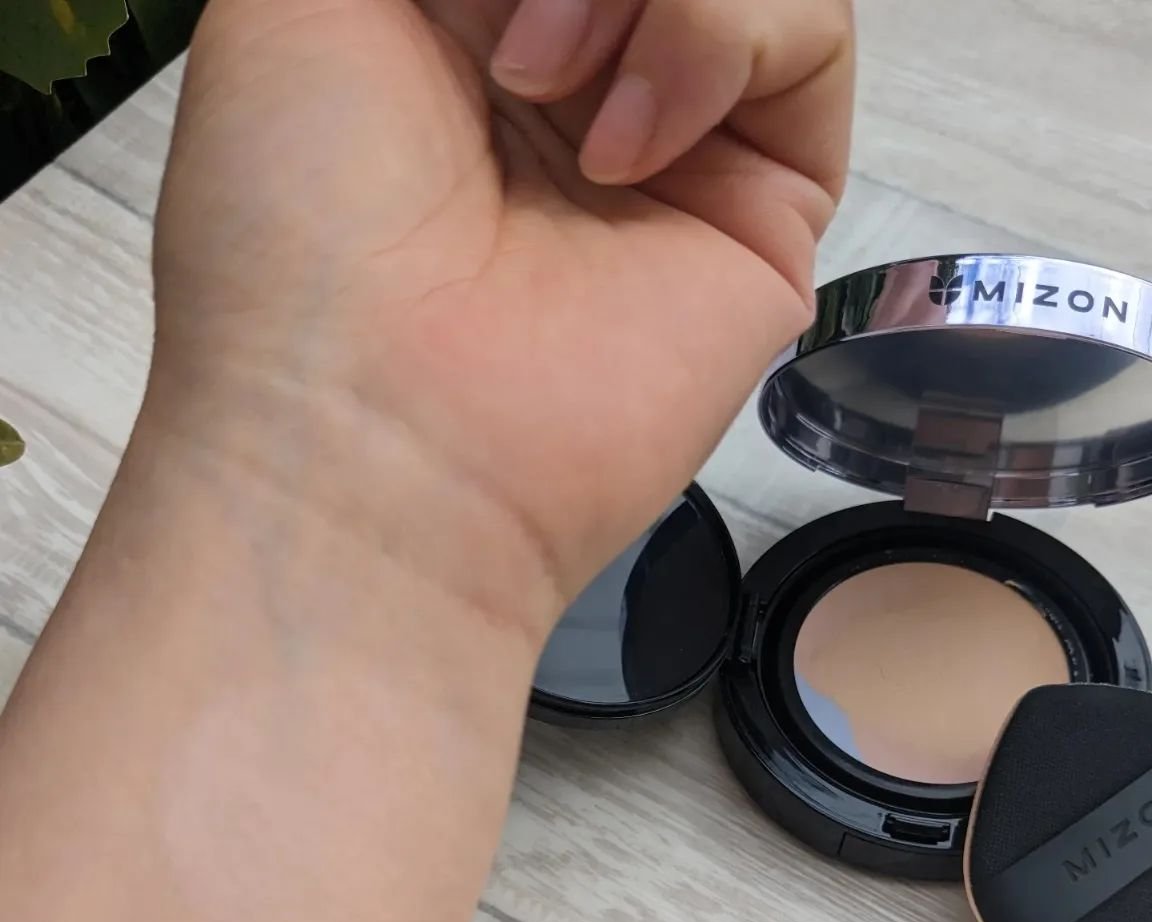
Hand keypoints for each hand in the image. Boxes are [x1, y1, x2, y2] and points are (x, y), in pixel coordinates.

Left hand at [153, 0, 853, 641]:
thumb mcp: (296, 4)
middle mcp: (572, 76)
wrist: (374, 431)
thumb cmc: (296, 237)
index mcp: (458, 23)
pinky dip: (718, 41)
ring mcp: (671, 139)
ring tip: (541, 85)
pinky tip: (620, 154)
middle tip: (506, 50)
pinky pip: (809, 37)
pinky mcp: (760, 210)